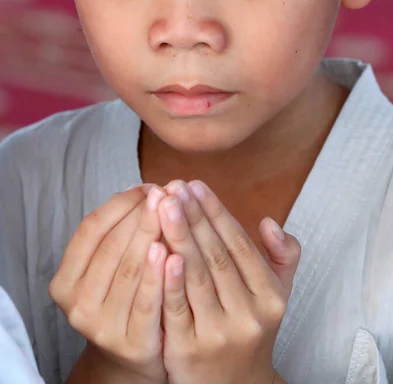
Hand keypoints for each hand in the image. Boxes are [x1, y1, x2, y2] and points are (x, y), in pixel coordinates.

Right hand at [50, 185, 168, 383]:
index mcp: (64, 281)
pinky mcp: (132, 344)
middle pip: (112, 246)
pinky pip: (148, 302)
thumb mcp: (108, 270)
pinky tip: (174, 251)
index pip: (91, 229)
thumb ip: (117, 236)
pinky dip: (160, 275)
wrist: (132, 357)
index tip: (147, 188)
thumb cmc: (123, 299)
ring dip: (152, 235)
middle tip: (166, 193)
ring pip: (130, 270)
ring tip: (172, 211)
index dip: (120, 205)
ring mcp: (103, 327)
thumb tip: (142, 190)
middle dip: (142, 215)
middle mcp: (77, 305)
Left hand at [156, 180, 299, 383]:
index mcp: (271, 297)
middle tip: (174, 186)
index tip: (196, 185)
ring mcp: (218, 334)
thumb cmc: (250, 328)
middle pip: (216, 256)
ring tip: (162, 204)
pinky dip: (167, 277)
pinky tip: (157, 248)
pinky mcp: (188, 351)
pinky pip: (175, 307)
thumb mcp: (275, 295)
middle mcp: (249, 315)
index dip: (217, 212)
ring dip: (178, 236)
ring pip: (196, 276)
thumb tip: (269, 222)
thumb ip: (282, 257)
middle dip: (193, 217)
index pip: (240, 245)